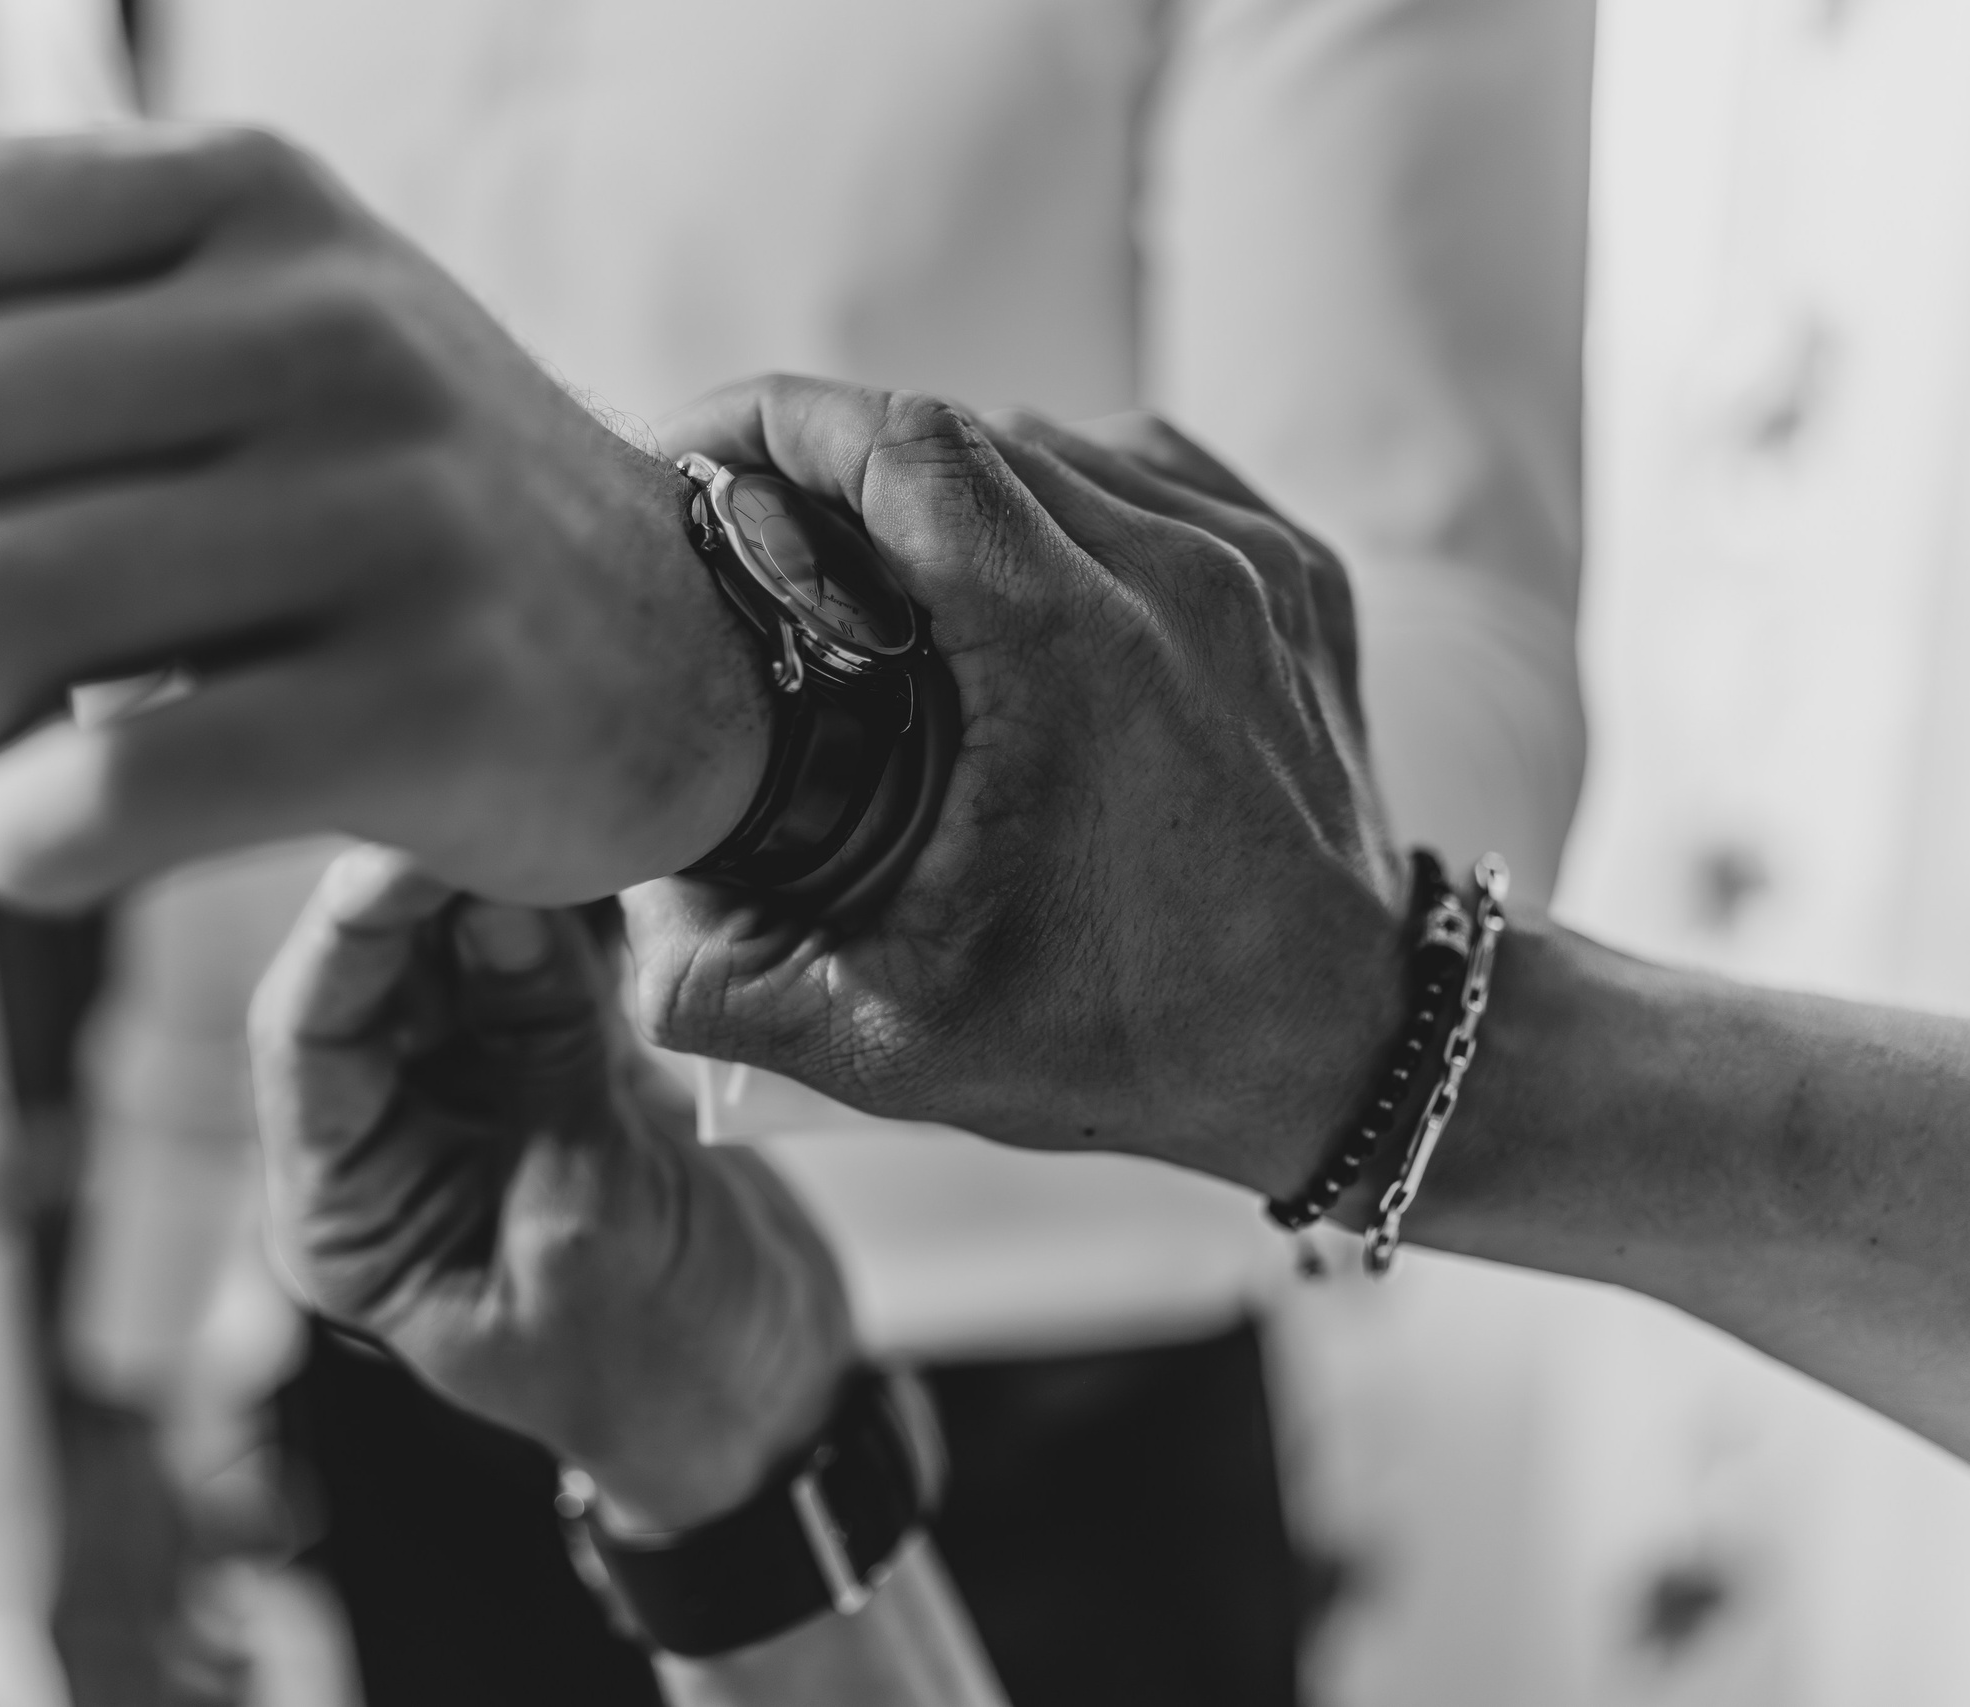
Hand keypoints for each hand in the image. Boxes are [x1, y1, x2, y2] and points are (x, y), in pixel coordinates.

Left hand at [0, 126, 764, 910]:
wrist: (687, 656)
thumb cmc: (399, 522)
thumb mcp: (237, 353)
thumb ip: (3, 332)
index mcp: (239, 202)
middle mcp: (323, 323)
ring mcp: (396, 509)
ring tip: (7, 750)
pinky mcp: (440, 702)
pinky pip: (96, 796)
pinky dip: (15, 850)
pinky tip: (70, 840)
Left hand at [249, 844, 855, 1530]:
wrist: (767, 1396)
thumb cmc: (659, 1366)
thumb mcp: (592, 1218)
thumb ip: (540, 1053)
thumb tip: (494, 890)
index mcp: (349, 1212)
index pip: (308, 1039)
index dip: (349, 935)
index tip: (403, 849)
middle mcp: (392, 1139)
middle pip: (373, 976)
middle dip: (425, 888)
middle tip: (495, 795)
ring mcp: (474, 1093)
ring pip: (453, 950)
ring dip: (499, 884)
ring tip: (554, 813)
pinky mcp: (557, 1063)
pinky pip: (539, 962)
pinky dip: (565, 913)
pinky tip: (596, 856)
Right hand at [627, 379, 1406, 1194]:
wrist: (1349, 1051)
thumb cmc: (1136, 1042)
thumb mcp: (895, 1039)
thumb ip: (721, 980)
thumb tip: (620, 894)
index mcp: (1071, 648)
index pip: (895, 440)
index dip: (769, 420)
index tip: (690, 458)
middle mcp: (1175, 573)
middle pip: (959, 428)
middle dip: (834, 458)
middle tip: (758, 533)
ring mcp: (1253, 561)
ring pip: (1053, 439)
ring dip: (945, 481)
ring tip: (878, 565)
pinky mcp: (1301, 569)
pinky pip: (1148, 468)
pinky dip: (1060, 492)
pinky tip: (1014, 569)